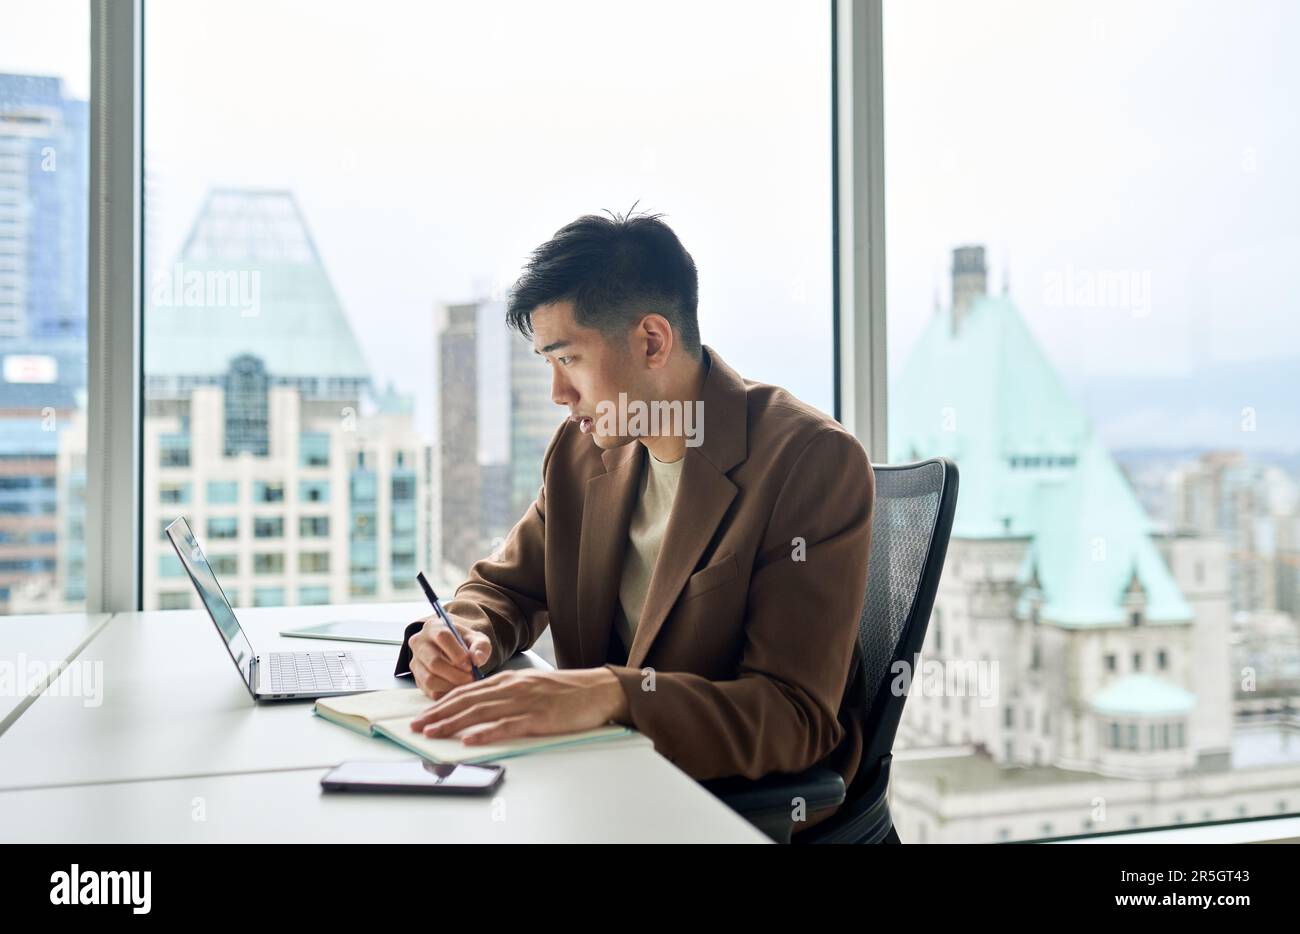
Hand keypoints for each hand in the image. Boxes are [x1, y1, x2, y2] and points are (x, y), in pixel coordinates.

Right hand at [407, 614, 493, 698]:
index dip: (457, 652)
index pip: (442, 636)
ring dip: (451, 685)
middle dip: (455, 673)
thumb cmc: (467, 644)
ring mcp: (415, 663)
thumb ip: (480, 647)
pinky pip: (430, 691)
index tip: (470, 665)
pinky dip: (447, 693)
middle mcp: (419, 643)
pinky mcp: (418, 680)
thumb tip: (476, 658)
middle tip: (471, 678)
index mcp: (433, 627)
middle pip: (434, 662)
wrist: (456, 652)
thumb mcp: (478, 640)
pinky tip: (459, 688)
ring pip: (430, 679)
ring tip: (466, 683)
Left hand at [409, 668, 629, 745]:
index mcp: (509, 680)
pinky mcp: (538, 718)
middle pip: (467, 701)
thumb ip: (507, 694)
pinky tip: (469, 738)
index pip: (467, 691)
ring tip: (433, 733)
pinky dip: (485, 732)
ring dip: (453, 723)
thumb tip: (481, 709)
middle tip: (416, 727)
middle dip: (438, 714)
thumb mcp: (532, 686)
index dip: (442, 704)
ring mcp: (524, 702)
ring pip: (480, 713)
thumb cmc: (566, 692)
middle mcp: (512, 687)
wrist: (598, 690)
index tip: (423, 715)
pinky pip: (506, 726)